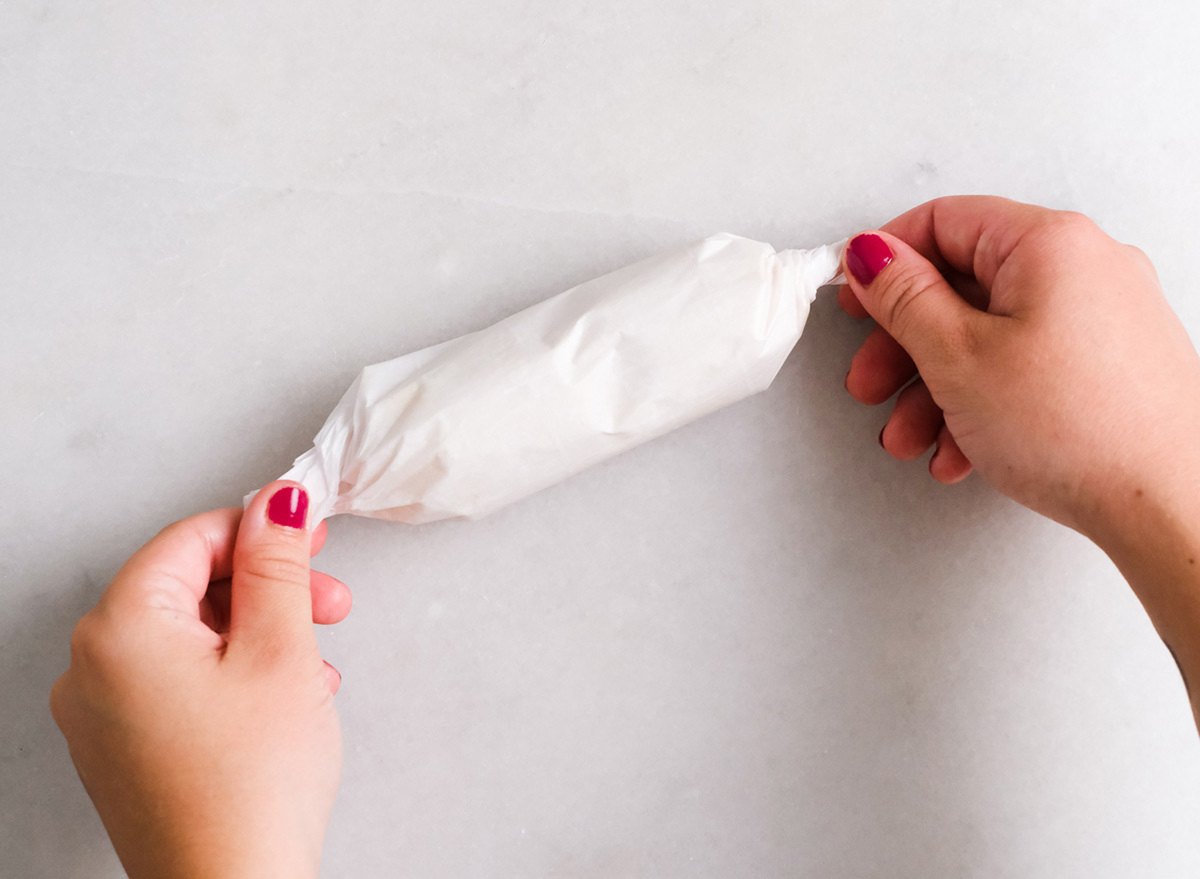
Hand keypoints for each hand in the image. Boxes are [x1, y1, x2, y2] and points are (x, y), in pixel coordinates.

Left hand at [50, 482, 350, 878]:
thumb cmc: (252, 788)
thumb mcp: (281, 651)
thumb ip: (277, 564)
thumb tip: (277, 502)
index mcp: (118, 629)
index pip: (192, 538)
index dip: (261, 529)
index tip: (312, 533)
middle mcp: (91, 667)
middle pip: (188, 585)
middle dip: (266, 587)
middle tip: (327, 602)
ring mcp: (100, 712)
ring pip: (189, 634)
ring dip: (259, 632)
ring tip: (314, 666)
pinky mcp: (122, 747)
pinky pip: (177, 679)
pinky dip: (232, 672)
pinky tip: (283, 698)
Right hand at [839, 195, 1199, 728]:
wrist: (1170, 505)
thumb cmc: (1079, 430)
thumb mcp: (957, 356)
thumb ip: (903, 297)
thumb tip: (870, 255)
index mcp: (1049, 243)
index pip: (943, 222)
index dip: (885, 260)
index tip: (853, 297)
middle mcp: (1085, 267)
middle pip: (963, 286)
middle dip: (904, 344)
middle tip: (871, 382)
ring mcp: (1104, 316)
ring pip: (990, 335)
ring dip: (935, 386)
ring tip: (911, 435)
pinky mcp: (1111, 364)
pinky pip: (1027, 365)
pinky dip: (983, 400)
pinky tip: (960, 448)